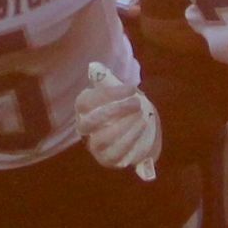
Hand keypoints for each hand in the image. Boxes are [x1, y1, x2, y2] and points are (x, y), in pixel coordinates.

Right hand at [72, 60, 160, 181]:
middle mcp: (85, 128)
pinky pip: (116, 155)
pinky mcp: (108, 160)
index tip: (132, 88)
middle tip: (137, 103)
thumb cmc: (125, 104)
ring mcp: (95, 146)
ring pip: (102, 140)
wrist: (138, 127)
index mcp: (83, 108)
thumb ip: (107, 79)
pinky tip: (143, 128)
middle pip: (91, 122)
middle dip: (115, 111)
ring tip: (143, 117)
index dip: (108, 94)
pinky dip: (131, 142)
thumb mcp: (118, 90)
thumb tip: (94, 67)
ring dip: (124, 128)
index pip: (86, 102)